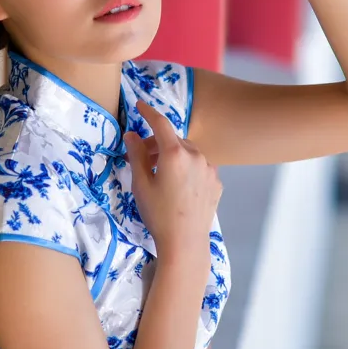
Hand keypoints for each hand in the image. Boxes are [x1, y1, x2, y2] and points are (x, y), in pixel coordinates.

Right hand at [122, 101, 221, 260]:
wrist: (185, 243)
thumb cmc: (158, 214)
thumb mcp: (140, 185)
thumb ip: (136, 155)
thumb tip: (131, 135)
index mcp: (175, 153)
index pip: (160, 123)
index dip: (148, 112)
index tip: (139, 105)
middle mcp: (196, 155)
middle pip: (174, 139)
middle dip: (157, 143)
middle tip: (141, 157)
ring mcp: (209, 169)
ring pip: (188, 152)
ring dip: (173, 155)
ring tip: (159, 174)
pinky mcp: (216, 182)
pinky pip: (199, 167)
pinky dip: (187, 168)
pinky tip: (177, 186)